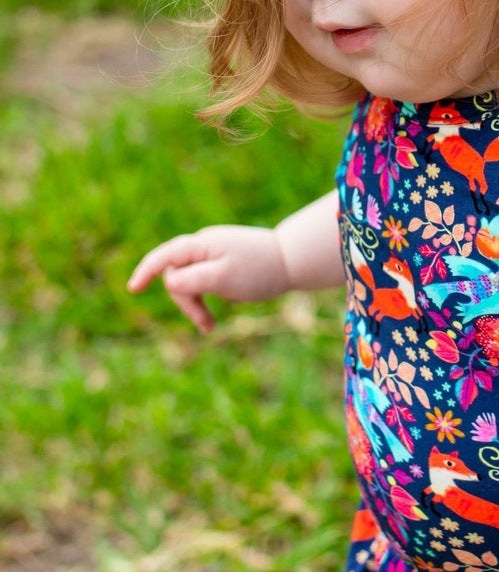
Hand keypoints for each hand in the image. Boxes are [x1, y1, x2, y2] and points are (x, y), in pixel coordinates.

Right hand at [127, 226, 289, 333]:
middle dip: (185, 301)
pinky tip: (215, 315)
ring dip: (194, 304)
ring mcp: (213, 253)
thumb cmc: (260, 270)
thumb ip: (195, 279)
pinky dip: (204, 299)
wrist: (292, 261)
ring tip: (210, 327)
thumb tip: (168, 281)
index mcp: (202, 245)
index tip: (134, 289)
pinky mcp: (222, 263)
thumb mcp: (225, 278)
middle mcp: (204, 245)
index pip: (165, 256)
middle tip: (207, 325)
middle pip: (176, 274)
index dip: (146, 271)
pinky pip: (202, 282)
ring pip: (188, 281)